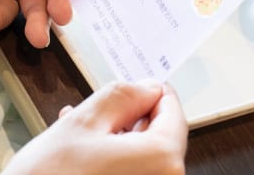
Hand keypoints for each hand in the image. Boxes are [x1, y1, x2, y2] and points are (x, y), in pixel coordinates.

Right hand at [4, 80, 187, 173]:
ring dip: (115, 140)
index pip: (172, 110)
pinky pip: (129, 174)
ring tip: (80, 130)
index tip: (133, 88)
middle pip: (158, 136)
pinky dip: (111, 162)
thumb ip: (123, 96)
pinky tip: (81, 154)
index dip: (149, 92)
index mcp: (163, 159)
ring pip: (140, 156)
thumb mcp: (84, 122)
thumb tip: (148, 88)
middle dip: (128, 119)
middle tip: (98, 110)